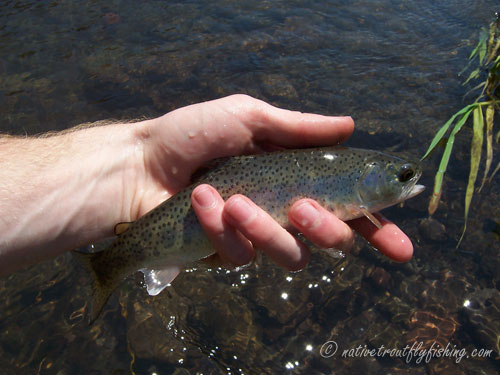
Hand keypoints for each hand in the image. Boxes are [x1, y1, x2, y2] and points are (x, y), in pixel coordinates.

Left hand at [132, 95, 412, 269]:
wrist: (141, 164)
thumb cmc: (192, 135)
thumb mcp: (249, 117)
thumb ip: (299, 127)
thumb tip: (351, 125)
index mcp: (296, 178)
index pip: (349, 207)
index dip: (377, 228)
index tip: (400, 247)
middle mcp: (284, 211)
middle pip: (332, 240)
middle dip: (327, 229)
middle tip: (302, 207)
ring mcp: (257, 236)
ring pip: (292, 256)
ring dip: (267, 229)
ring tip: (235, 201)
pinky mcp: (227, 253)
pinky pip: (243, 255)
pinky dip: (224, 229)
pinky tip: (204, 203)